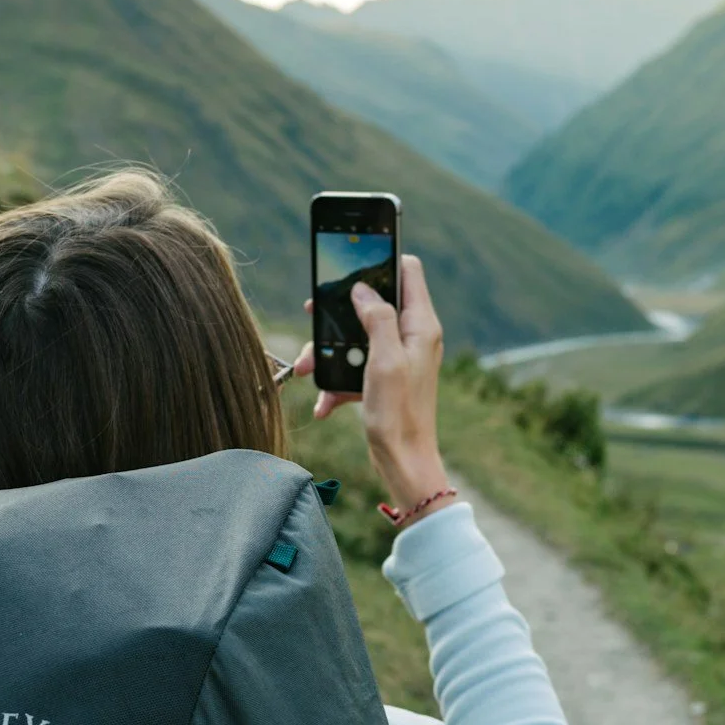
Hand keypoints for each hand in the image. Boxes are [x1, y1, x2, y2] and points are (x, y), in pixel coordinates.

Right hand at [291, 255, 450, 512]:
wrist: (404, 464)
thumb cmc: (399, 415)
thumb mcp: (385, 360)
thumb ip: (376, 318)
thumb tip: (363, 288)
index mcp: (421, 325)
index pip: (408, 271)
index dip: (381, 260)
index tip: (351, 261)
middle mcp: (412, 337)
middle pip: (372, 303)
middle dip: (338, 313)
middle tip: (312, 314)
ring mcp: (397, 358)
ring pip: (356, 337)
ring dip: (328, 353)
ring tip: (304, 369)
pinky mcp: (384, 379)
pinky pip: (354, 368)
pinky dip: (335, 382)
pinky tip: (323, 403)